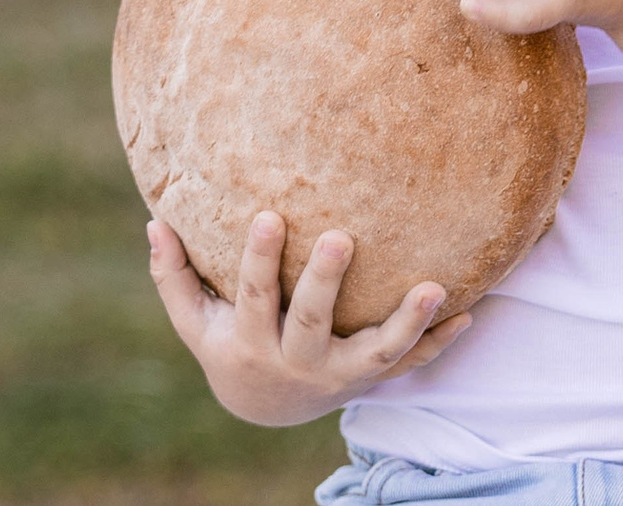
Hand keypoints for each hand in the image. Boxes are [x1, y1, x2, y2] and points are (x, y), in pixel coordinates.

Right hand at [149, 211, 470, 425]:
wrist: (267, 407)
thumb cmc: (228, 345)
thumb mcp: (195, 322)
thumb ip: (174, 276)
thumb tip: (154, 221)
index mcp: (250, 342)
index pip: (254, 297)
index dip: (260, 260)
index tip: (270, 214)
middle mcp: (297, 361)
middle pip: (311, 321)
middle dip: (326, 281)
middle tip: (341, 236)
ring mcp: (340, 374)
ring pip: (376, 352)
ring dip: (407, 322)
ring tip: (434, 287)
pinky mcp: (372, 378)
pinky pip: (410, 364)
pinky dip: (438, 342)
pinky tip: (468, 313)